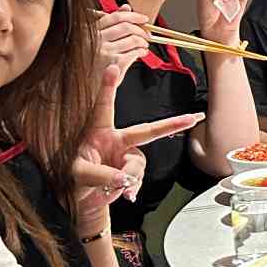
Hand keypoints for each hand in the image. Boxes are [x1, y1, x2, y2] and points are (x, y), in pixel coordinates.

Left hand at [71, 60, 204, 223]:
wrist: (82, 200)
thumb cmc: (75, 179)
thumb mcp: (79, 174)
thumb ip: (101, 174)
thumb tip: (124, 179)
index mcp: (99, 132)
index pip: (105, 107)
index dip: (109, 87)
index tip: (112, 67)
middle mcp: (117, 141)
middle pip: (147, 131)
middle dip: (172, 124)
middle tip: (192, 118)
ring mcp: (127, 156)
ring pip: (138, 165)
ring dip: (128, 178)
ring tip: (113, 188)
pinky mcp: (132, 172)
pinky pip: (139, 179)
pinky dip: (132, 188)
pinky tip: (125, 194)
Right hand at [94, 6, 150, 74]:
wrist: (85, 87)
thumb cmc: (90, 63)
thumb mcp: (94, 40)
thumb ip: (109, 23)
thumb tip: (125, 7)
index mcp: (90, 31)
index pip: (115, 17)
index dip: (133, 16)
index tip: (143, 19)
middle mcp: (96, 39)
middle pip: (126, 27)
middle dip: (141, 30)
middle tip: (147, 35)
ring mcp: (104, 51)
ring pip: (133, 39)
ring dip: (143, 42)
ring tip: (144, 45)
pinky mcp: (113, 64)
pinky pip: (134, 53)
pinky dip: (141, 51)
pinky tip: (141, 53)